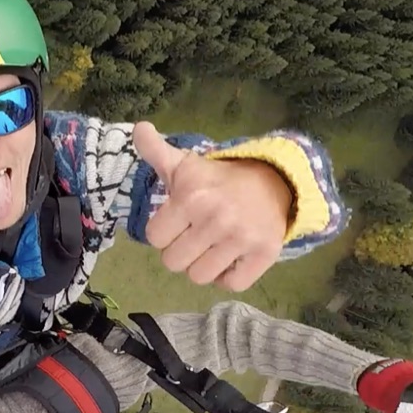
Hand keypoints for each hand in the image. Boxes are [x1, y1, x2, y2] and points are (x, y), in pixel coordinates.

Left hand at [133, 121, 291, 291]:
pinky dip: (228, 276)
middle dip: (180, 250)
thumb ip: (155, 151)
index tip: (178, 221)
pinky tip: (230, 258)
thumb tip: (139, 128)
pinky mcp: (264, 254)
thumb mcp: (184, 164)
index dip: (163, 231)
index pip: (155, 237)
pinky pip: (231, 284)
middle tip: (195, 235)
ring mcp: (241, 239)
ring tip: (211, 247)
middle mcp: (216, 219)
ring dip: (202, 265)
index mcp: (191, 197)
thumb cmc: (219, 179)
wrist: (273, 182)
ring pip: (199, 277)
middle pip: (173, 262)